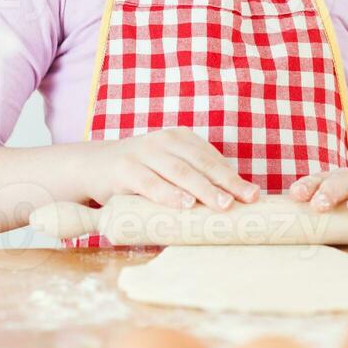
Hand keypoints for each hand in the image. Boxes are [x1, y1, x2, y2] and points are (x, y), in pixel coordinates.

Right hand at [82, 126, 259, 210]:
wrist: (92, 166)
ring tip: (222, 204)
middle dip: (227, 182)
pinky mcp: (125, 169)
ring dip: (203, 189)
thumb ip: (189, 181)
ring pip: (180, 171)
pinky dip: (168, 194)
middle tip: (247, 199)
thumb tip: (226, 208)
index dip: (233, 175)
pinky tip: (184, 205)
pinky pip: (150, 182)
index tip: (254, 194)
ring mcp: (144, 152)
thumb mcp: (166, 170)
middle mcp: (165, 141)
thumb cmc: (138, 174)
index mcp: (180, 139)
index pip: (212, 158)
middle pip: (201, 162)